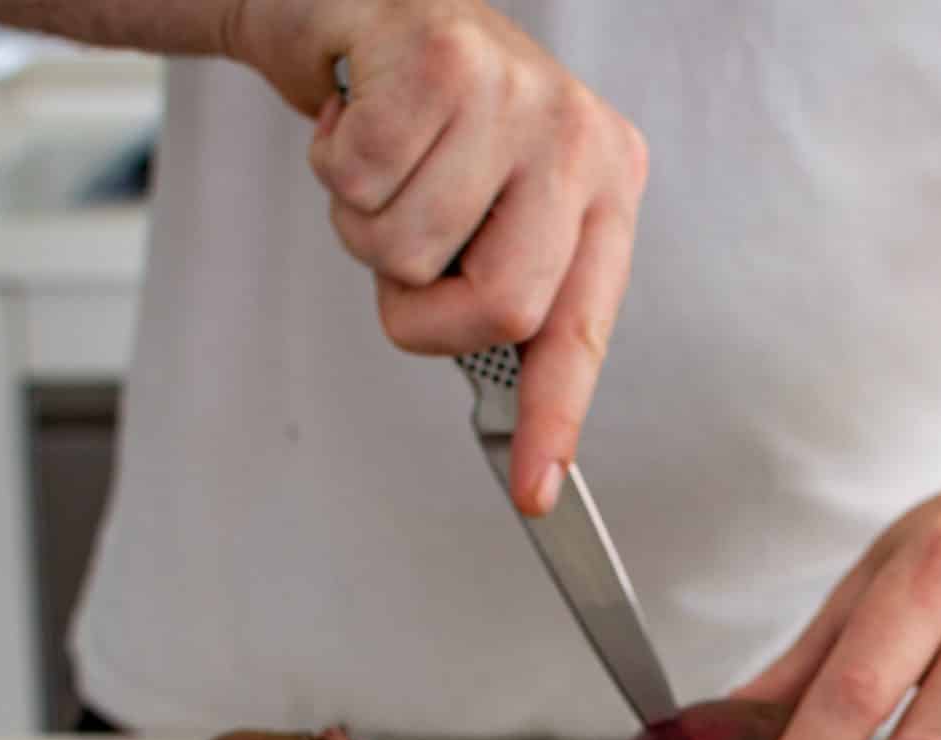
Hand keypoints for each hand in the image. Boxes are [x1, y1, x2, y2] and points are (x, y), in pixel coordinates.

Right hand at [225, 0, 648, 515]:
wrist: (369, 5)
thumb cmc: (433, 124)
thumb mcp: (491, 210)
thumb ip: (506, 295)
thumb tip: (514, 426)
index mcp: (607, 190)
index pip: (580, 331)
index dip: (554, 418)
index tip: (535, 491)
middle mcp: (580, 142)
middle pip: (500, 308)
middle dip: (421, 309)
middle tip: (403, 257)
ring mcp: (519, 97)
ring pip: (410, 248)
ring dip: (365, 225)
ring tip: (386, 168)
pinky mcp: (447, 62)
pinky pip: (361, 182)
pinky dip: (334, 165)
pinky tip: (361, 121)